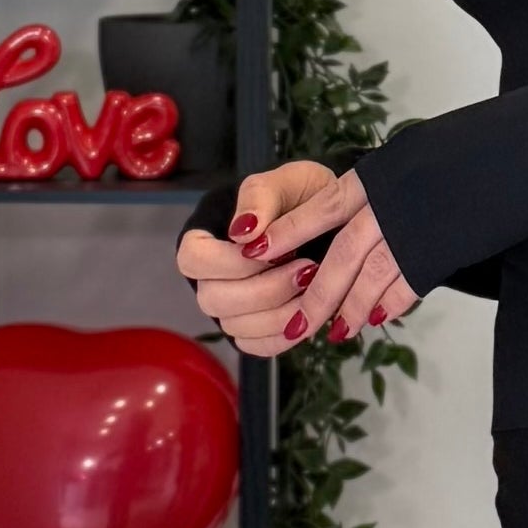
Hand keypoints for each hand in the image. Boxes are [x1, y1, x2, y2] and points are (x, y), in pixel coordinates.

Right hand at [175, 159, 419, 353]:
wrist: (334, 222)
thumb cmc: (303, 197)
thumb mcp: (288, 181)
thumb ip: (262, 198)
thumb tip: (242, 232)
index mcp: (207, 237)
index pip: (193, 259)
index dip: (228, 262)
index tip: (270, 250)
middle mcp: (211, 277)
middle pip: (214, 299)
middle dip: (264, 290)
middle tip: (306, 270)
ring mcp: (231, 307)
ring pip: (236, 327)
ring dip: (279, 313)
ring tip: (315, 287)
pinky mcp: (254, 330)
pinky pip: (258, 346)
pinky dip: (285, 335)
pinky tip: (310, 314)